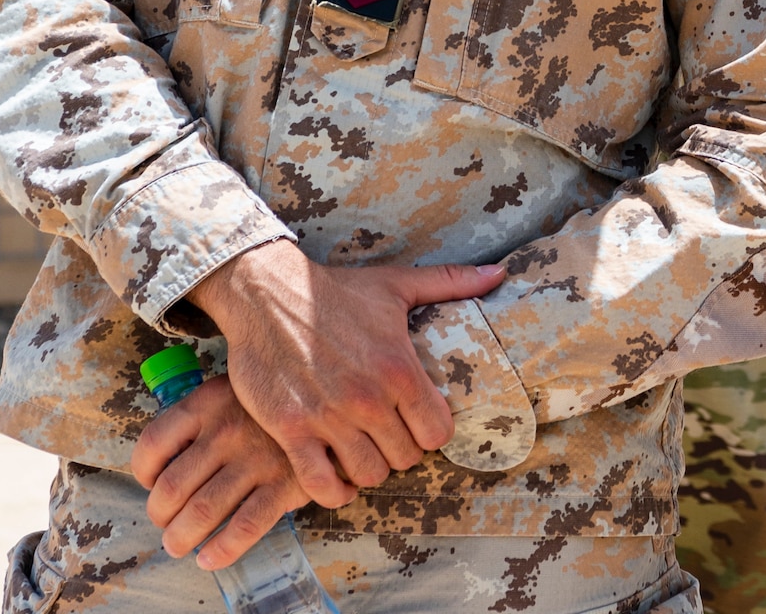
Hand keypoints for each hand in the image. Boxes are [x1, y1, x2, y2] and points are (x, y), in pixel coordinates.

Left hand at [134, 375, 309, 569]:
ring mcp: (256, 459)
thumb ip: (201, 417)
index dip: (142, 474)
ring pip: (200, 513)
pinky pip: (244, 527)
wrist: (333, 404)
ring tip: (179, 544)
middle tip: (166, 522)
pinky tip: (209, 558)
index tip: (150, 484)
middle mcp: (227, 431)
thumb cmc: (272, 405)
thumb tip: (165, 462)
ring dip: (180, 539)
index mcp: (208, 403)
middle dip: (160, 516)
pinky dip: (220, 551)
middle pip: (171, 490)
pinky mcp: (284, 484)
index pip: (152, 446)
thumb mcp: (234, 389)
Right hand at [186, 243, 505, 507]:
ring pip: (367, 474)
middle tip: (387, 435)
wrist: (267, 293)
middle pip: (404, 458)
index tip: (417, 422)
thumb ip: (450, 282)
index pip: (437, 432)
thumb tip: (498, 275)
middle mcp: (368, 398)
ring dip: (367, 468)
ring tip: (361, 450)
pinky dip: (332, 489)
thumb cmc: (336, 290)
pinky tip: (334, 472)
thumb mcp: (396, 284)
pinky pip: (320, 485)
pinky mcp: (290, 429)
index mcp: (399, 367)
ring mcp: (328, 417)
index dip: (431, 432)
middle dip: (399, 450)